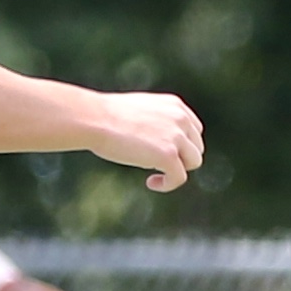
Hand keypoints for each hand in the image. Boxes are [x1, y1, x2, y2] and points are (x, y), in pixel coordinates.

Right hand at [86, 92, 205, 190]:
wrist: (94, 119)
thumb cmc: (106, 116)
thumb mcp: (140, 111)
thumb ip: (156, 122)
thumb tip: (158, 144)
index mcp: (175, 105)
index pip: (195, 130)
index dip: (182, 146)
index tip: (164, 153)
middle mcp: (181, 118)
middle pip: (196, 147)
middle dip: (180, 159)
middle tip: (157, 165)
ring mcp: (176, 136)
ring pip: (193, 162)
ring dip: (176, 171)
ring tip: (154, 174)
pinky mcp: (168, 155)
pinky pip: (179, 178)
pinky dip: (167, 184)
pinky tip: (151, 183)